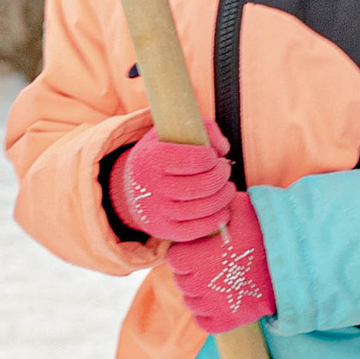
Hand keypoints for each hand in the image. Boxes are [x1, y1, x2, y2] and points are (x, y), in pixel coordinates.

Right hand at [107, 130, 235, 243]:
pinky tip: (224, 211)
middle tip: (225, 170)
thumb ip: (201, 128)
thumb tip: (223, 148)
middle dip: (220, 177)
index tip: (213, 156)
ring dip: (222, 198)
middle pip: (198, 187)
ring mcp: (155, 211)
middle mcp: (150, 187)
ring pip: (199, 209)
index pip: (189, 159)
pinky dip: (214, 221)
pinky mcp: (161, 229)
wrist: (131, 188)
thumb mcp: (170, 132)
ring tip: (228, 188)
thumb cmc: (159, 155)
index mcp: (151, 158)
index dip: (209, 158)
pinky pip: (193, 231)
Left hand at [165, 188, 276, 331]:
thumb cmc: (266, 233)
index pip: (174, 259)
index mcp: (197, 257)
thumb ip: (220, 204)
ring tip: (217, 282)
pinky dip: (207, 314)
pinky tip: (220, 301)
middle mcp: (200, 284)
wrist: (292, 264)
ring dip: (199, 293)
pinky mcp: (228, 321)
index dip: (185, 252)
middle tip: (211, 264)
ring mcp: (214, 305)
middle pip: (181, 281)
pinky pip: (203, 322)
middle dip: (192, 272)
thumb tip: (212, 198)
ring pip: (191, 302)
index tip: (198, 249)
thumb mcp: (243, 207)